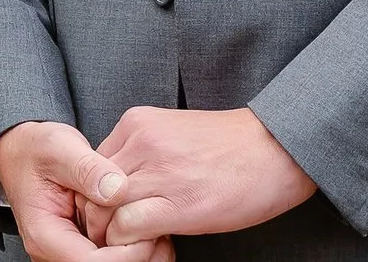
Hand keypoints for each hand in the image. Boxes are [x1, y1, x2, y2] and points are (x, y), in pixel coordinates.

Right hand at [0, 120, 171, 261]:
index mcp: (45, 235)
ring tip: (164, 235)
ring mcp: (68, 249)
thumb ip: (88, 169)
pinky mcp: (82, 242)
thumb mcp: (61, 150)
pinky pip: (109, 255)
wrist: (24, 150)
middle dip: (136, 258)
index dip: (124, 254)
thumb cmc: (39, 149)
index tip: (150, 232)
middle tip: (165, 237)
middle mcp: (55, 250)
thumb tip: (118, 189)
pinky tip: (152, 230)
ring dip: (137, 255)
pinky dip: (132, 247)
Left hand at [98, 106, 317, 243]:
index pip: (88, 167)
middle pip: (89, 190)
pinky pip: (126, 229)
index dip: (95, 197)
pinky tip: (154, 242)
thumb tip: (113, 187)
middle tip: (116, 235)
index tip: (112, 213)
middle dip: (97, 219)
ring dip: (112, 235)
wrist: (279, 148)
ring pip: (103, 211)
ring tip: (135, 241)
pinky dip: (131, 244)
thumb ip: (140, 152)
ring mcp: (160, 171)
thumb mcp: (175, 134)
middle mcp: (143, 141)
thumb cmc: (232, 146)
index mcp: (139, 122)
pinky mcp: (178, 203)